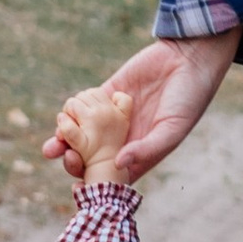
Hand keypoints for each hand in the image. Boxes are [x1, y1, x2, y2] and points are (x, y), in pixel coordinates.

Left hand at [44, 33, 236, 179]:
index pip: (112, 173)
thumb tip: (118, 164)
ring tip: (53, 145)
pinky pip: (84, 104)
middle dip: (74, 160)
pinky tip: (64, 115)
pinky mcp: (109, 92)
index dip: (94, 181)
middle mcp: (125, 136)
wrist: (189, 57)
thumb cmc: (189, 98)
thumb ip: (147, 148)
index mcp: (141, 151)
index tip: (78, 184)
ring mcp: (114, 114)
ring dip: (66, 138)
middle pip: (92, 155)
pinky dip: (72, 111)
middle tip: (64, 157)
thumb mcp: (173, 128)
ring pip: (83, 132)